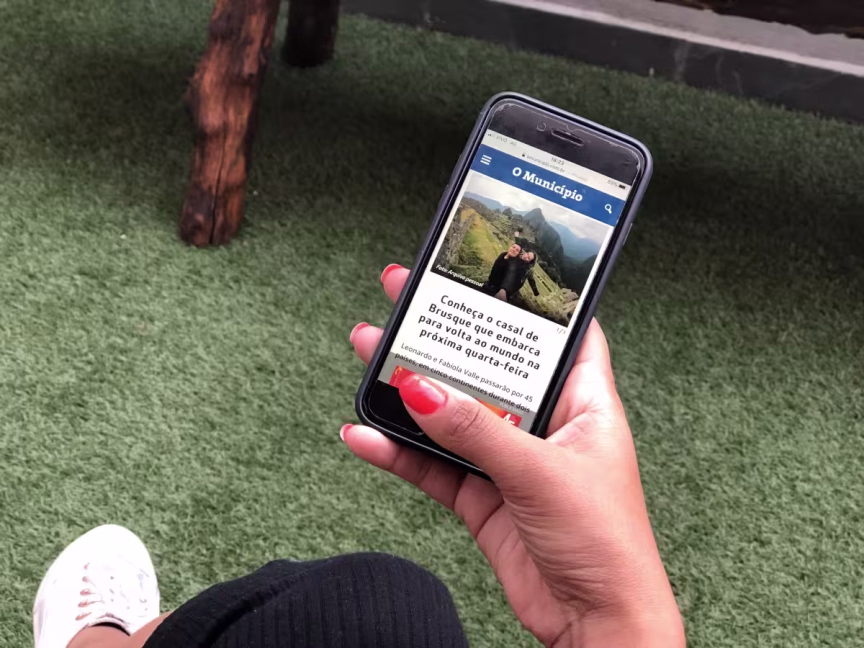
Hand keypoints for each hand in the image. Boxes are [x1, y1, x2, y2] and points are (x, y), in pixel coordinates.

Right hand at [344, 265, 684, 647]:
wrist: (596, 625)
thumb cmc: (606, 542)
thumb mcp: (540, 473)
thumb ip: (476, 431)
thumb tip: (421, 388)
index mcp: (582, 402)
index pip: (556, 334)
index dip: (523, 303)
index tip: (482, 272)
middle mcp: (544, 424)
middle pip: (487, 367)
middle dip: (445, 335)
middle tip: (402, 295)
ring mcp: (509, 460)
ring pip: (451, 413)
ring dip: (409, 389)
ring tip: (367, 352)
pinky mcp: (482, 498)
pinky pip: (433, 465)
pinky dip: (398, 452)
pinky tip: (364, 435)